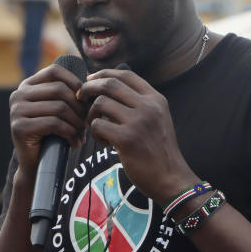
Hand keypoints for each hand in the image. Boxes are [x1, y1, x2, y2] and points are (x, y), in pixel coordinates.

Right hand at [9, 64, 86, 172]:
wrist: (37, 165)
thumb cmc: (53, 135)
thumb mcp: (60, 109)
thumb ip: (68, 93)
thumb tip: (90, 81)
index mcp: (27, 86)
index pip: (55, 72)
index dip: (75, 83)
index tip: (86, 101)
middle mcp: (18, 94)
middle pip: (59, 90)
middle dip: (79, 107)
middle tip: (87, 122)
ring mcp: (16, 110)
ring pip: (59, 107)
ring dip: (76, 123)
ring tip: (82, 134)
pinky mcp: (20, 127)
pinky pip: (54, 123)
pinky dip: (70, 133)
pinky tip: (75, 142)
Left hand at [78, 69, 196, 202]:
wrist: (171, 178)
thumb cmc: (159, 150)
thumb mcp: (158, 119)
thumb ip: (140, 103)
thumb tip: (109, 86)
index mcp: (156, 99)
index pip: (126, 74)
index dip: (104, 73)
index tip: (90, 79)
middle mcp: (148, 107)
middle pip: (109, 84)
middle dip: (89, 88)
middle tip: (79, 97)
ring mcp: (138, 122)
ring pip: (100, 104)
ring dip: (91, 114)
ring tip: (96, 127)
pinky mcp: (127, 139)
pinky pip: (98, 125)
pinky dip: (95, 133)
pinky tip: (104, 142)